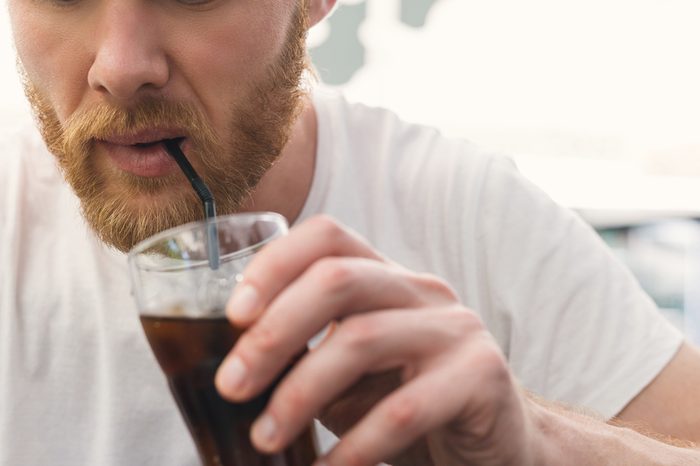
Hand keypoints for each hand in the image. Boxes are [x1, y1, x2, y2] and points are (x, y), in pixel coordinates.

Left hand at [215, 215, 542, 465]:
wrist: (498, 443)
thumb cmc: (409, 405)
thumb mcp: (350, 374)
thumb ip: (307, 356)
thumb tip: (234, 366)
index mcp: (386, 279)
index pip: (328, 237)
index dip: (274, 264)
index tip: (233, 314)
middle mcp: (421, 291)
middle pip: (337, 280)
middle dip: (274, 332)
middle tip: (231, 385)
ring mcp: (455, 328)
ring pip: (363, 339)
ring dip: (301, 393)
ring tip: (264, 439)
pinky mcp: (480, 375)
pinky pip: (404, 408)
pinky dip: (354, 445)